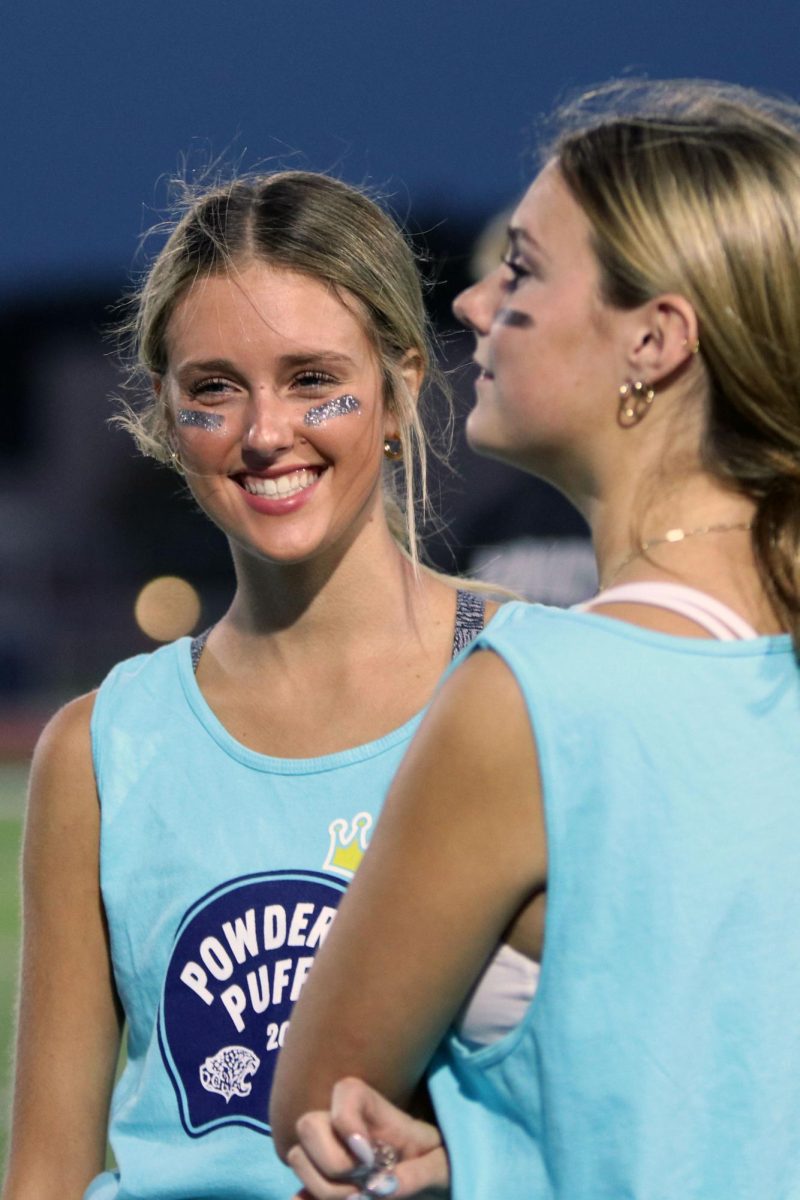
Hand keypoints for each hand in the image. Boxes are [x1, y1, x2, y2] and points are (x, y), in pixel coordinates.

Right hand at [286, 1077, 448, 1199]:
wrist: (432, 1188)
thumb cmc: (441, 1165)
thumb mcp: (444, 1166)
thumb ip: (421, 1173)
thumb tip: (382, 1188)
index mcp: (377, 1112)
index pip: (346, 1090)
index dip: (346, 1119)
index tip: (368, 1155)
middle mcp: (345, 1128)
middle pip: (308, 1123)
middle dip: (329, 1160)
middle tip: (359, 1186)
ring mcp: (329, 1155)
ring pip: (297, 1156)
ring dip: (321, 1187)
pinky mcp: (322, 1186)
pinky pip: (297, 1192)